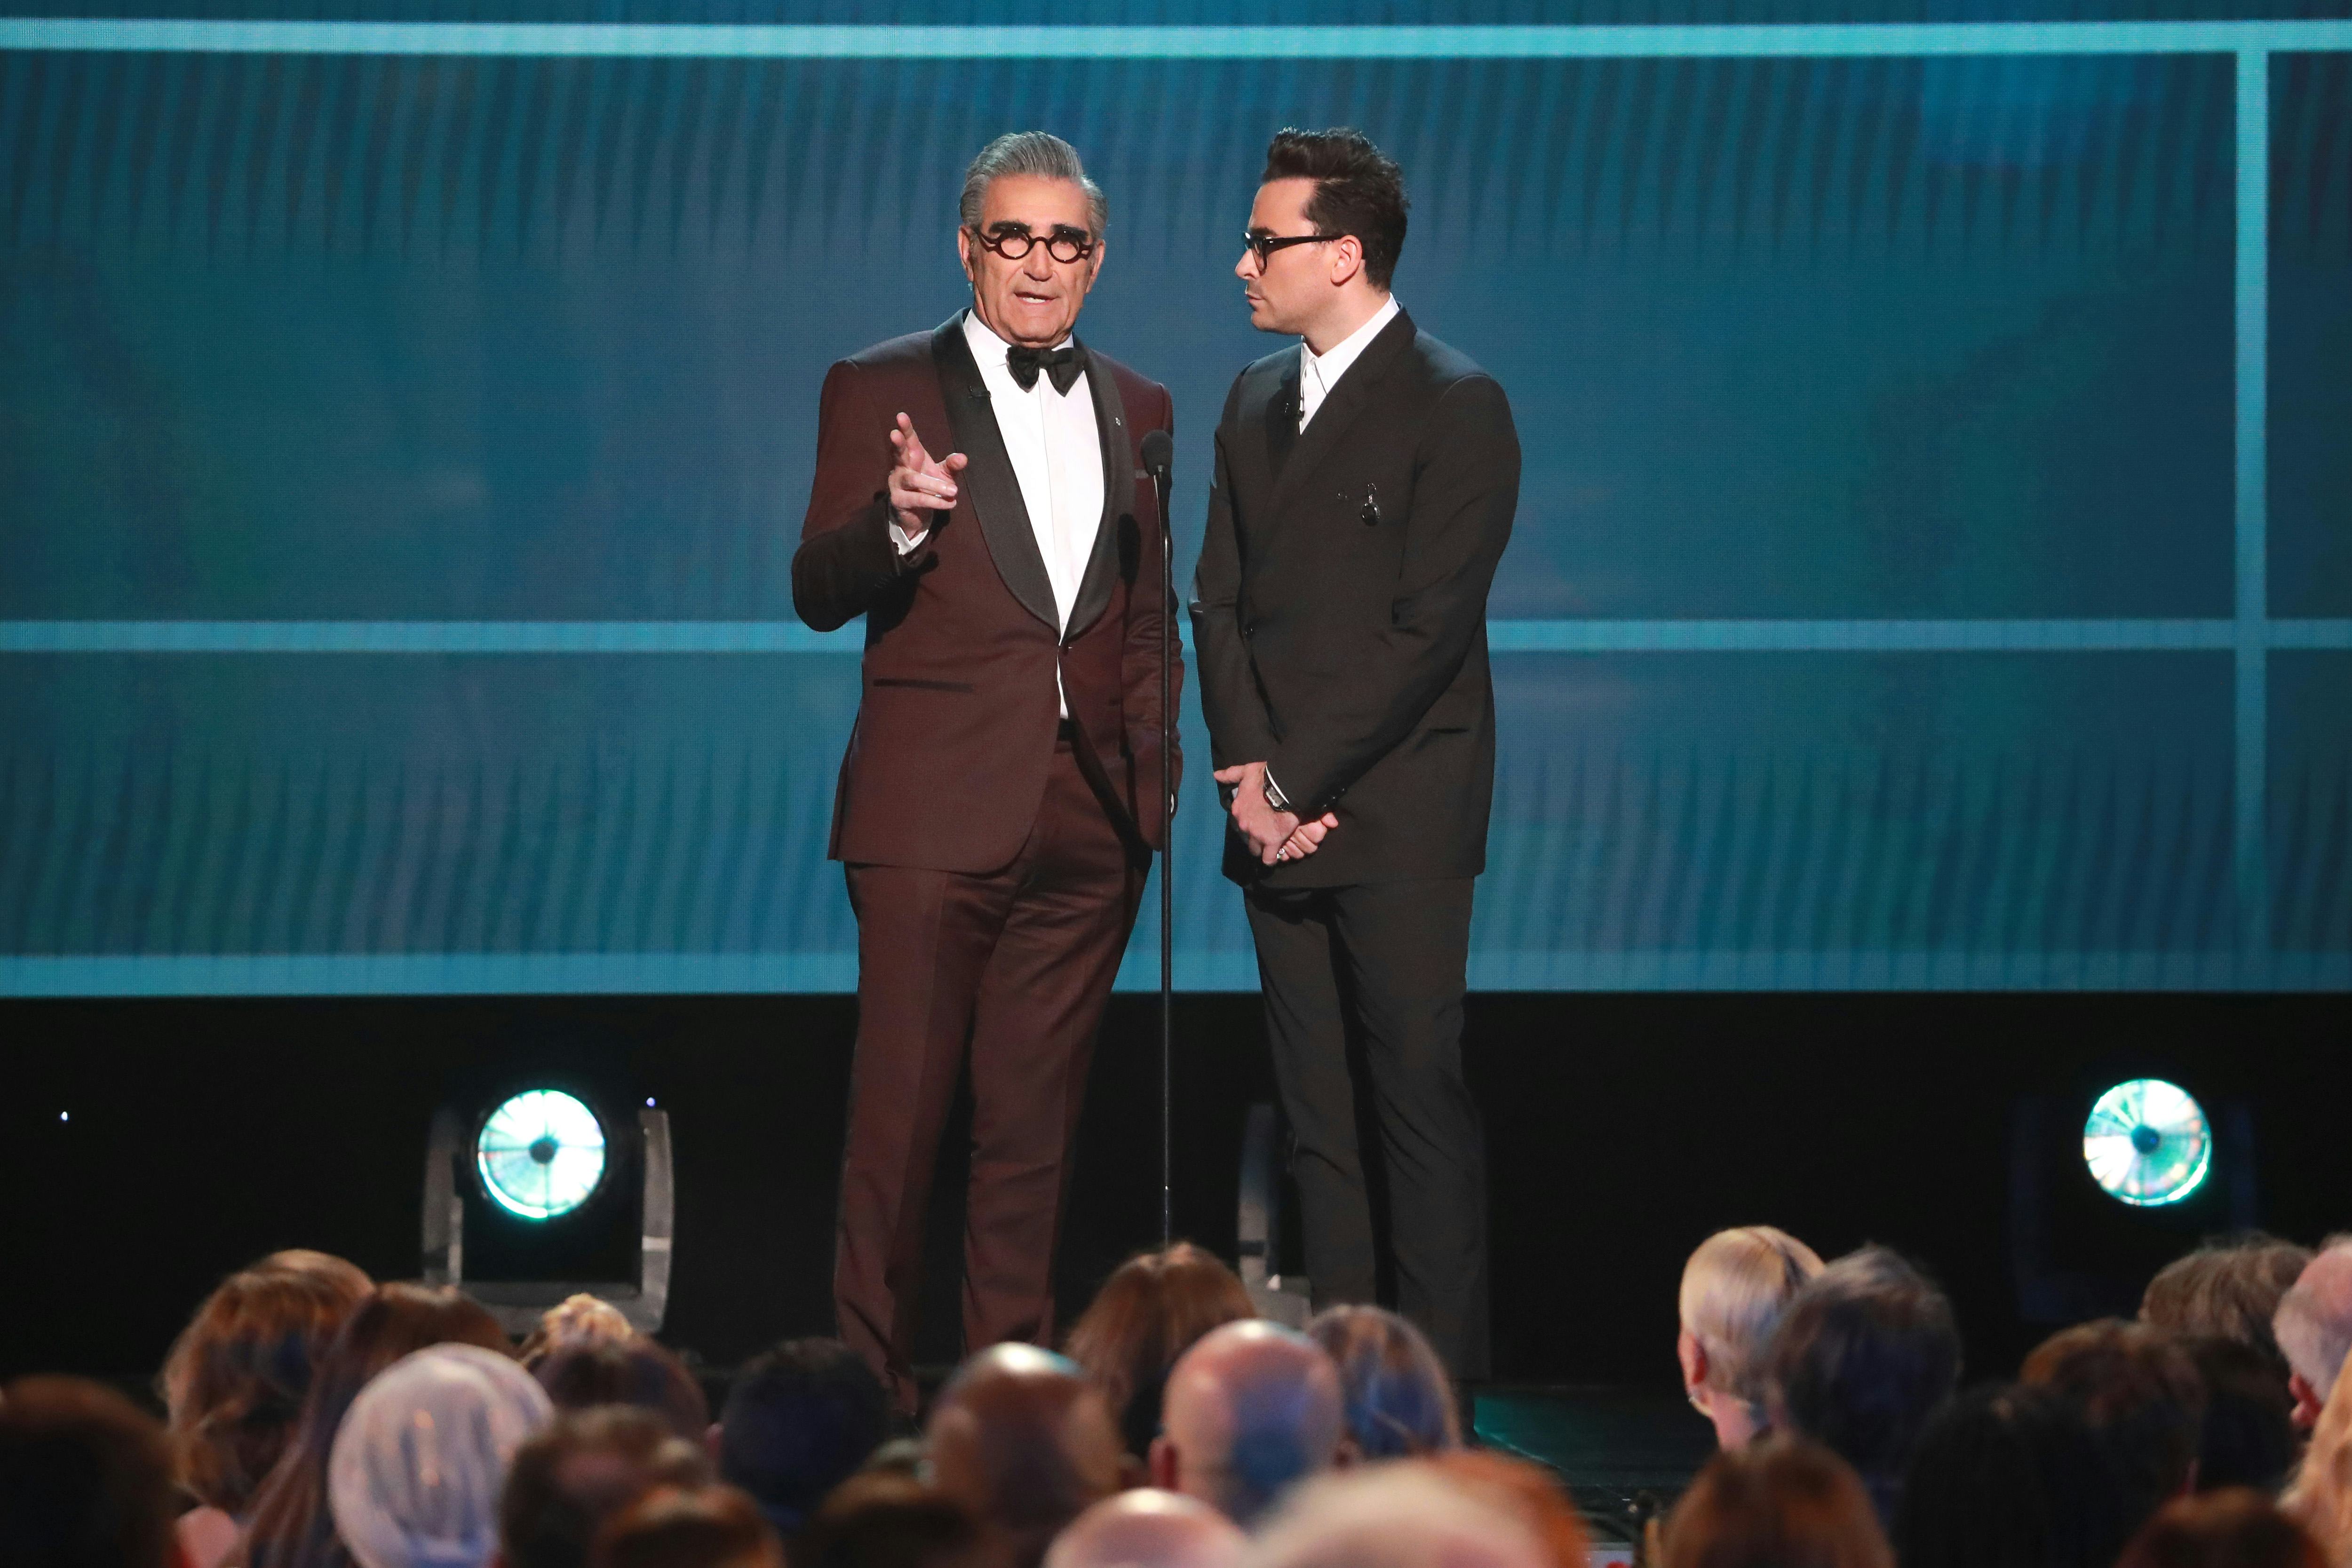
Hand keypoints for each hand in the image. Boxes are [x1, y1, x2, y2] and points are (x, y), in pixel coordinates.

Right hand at [887, 412, 966, 534]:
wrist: (918, 514)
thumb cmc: (930, 487)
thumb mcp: (944, 475)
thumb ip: (952, 465)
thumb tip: (964, 457)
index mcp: (912, 456)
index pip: (909, 440)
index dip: (905, 428)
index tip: (901, 415)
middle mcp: (901, 467)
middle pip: (898, 453)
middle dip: (897, 443)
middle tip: (894, 434)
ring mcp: (897, 484)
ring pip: (913, 480)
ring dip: (933, 484)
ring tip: (954, 490)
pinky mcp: (899, 501)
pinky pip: (918, 499)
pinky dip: (935, 501)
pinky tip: (950, 503)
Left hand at [1214, 761, 1336, 866]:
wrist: (1285, 786)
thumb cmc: (1267, 777)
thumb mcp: (1246, 771)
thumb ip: (1230, 774)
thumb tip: (1216, 775)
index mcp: (1238, 809)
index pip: (1240, 822)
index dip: (1250, 823)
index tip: (1258, 821)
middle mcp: (1244, 824)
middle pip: (1247, 838)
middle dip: (1255, 837)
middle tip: (1266, 833)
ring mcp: (1257, 834)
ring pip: (1256, 849)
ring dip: (1262, 848)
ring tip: (1272, 844)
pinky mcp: (1272, 841)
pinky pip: (1269, 858)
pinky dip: (1272, 858)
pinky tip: (1277, 855)